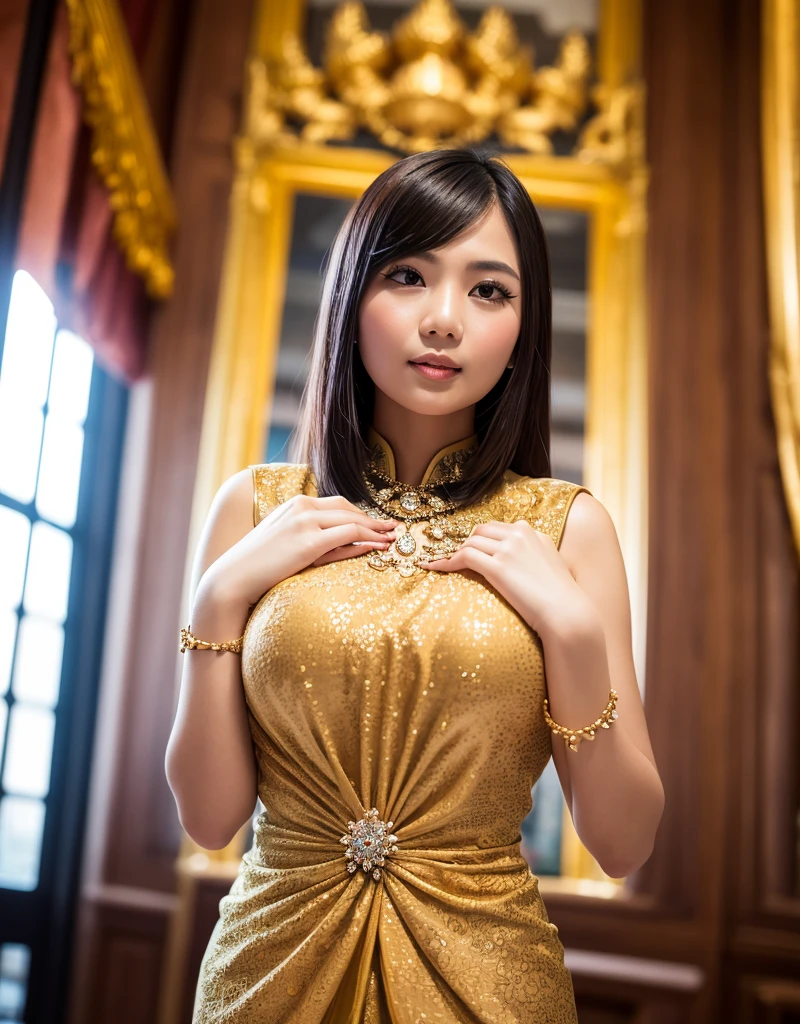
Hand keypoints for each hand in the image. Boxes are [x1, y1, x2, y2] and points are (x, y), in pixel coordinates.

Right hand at [207, 495, 398, 607]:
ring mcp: (305, 521)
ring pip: (352, 520)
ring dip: (376, 528)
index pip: (336, 504)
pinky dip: (368, 538)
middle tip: (393, 528)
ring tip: (393, 537)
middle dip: (372, 518)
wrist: (233, 578)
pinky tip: (381, 545)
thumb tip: (350, 544)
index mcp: (294, 504)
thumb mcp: (288, 545)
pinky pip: (348, 535)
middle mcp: (301, 506)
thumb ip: (316, 539)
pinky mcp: (309, 541)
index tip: (377, 523)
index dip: (360, 514)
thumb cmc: (259, 566)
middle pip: (347, 508)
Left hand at [424, 520, 590, 635]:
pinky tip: (433, 568)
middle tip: (455, 557)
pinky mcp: (498, 567)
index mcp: (533, 533)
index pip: (498, 527)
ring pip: (470, 541)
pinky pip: (463, 557)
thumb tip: (521, 566)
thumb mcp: (551, 568)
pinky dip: (445, 561)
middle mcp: (520, 535)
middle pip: (480, 529)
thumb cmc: (561, 599)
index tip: (471, 548)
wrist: (567, 613)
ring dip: (454, 552)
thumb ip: (535, 558)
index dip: (481, 538)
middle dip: (466, 541)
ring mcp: (509, 549)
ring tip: (441, 563)